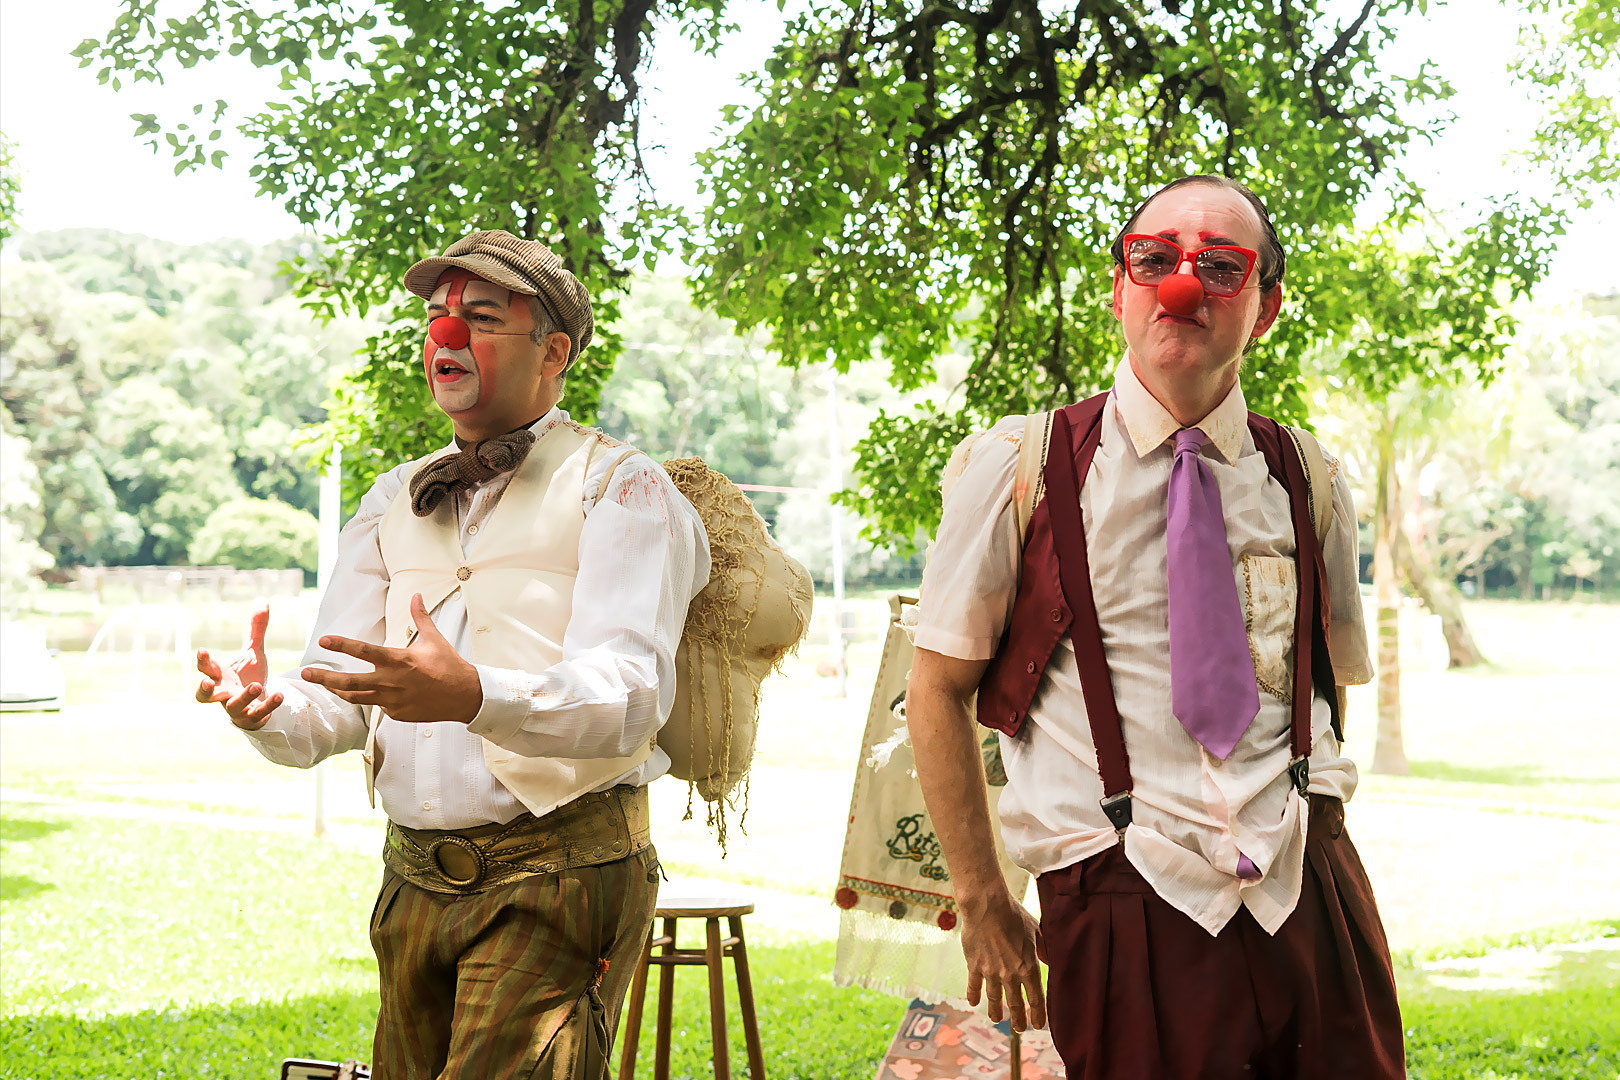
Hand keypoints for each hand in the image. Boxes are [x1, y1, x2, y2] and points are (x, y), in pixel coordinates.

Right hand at [195, 600, 281, 729]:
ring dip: (243, 696)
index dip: (202, 661)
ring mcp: (236, 707)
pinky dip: (268, 705)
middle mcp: (223, 693)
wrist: (259, 704)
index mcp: (220, 676)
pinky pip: (258, 714)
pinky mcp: (252, 718)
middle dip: (204, 689)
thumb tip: (262, 600)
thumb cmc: (249, 677)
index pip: (206, 668)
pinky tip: (279, 695)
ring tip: (255, 685)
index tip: (202, 651)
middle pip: (204, 694)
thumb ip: (256, 630)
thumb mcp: (253, 652)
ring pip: (232, 707)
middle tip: (207, 681)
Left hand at [302, 593, 482, 724]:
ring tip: (325, 686)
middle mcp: (392, 681)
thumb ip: (419, 617)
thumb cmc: (449, 665)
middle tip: (306, 674)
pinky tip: (372, 693)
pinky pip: (377, 705)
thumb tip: (416, 595)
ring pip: (357, 697)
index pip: (364, 651)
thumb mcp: (434, 639)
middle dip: (324, 678)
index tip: (323, 640)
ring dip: (337, 691)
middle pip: (349, 681)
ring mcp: (393, 700)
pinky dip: (372, 698)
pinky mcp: (396, 714)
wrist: (464, 695)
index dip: (342, 645)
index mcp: (399, 660)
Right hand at [961, 890, 1047, 1031]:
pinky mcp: (974, 965)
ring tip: (997, 1020)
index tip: (1039, 1025)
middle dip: (1018, 1018)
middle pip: (1015, 1003)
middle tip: (1019, 1028)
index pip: (1036, 998)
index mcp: (1028, 967)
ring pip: (994, 999)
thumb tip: (1049, 961)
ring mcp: (991, 971)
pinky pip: (974, 985)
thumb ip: (1043, 950)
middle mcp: (1010, 974)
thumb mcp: (1036, 931)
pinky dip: (973, 995)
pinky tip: (973, 1003)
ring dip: (996, 1012)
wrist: (987, 905)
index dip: (1038, 1015)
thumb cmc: (1014, 914)